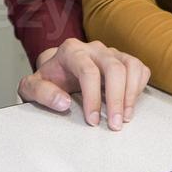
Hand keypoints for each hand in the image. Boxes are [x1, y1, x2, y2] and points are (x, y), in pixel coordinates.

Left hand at [18, 39, 150, 129]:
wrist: (57, 70)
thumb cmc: (48, 79)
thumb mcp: (31, 87)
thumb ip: (40, 93)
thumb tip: (62, 102)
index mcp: (71, 51)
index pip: (87, 71)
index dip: (92, 97)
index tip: (92, 120)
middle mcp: (93, 48)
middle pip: (114, 68)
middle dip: (117, 98)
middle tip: (115, 123)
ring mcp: (110, 52)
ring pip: (130, 66)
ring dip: (131, 94)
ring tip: (125, 117)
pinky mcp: (123, 60)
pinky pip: (140, 68)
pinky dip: (139, 87)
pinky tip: (130, 103)